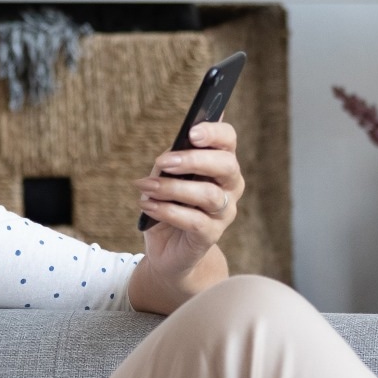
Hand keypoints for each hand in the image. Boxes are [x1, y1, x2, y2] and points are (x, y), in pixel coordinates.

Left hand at [134, 120, 243, 290]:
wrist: (166, 246)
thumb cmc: (168, 203)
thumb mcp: (165, 177)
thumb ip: (171, 162)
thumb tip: (171, 150)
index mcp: (221, 163)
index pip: (228, 140)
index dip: (214, 133)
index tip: (192, 131)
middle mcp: (230, 186)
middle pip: (226, 165)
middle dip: (194, 160)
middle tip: (163, 162)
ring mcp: (225, 212)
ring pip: (209, 195)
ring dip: (173, 188)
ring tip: (147, 187)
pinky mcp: (211, 235)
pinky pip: (194, 221)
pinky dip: (167, 211)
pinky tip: (148, 205)